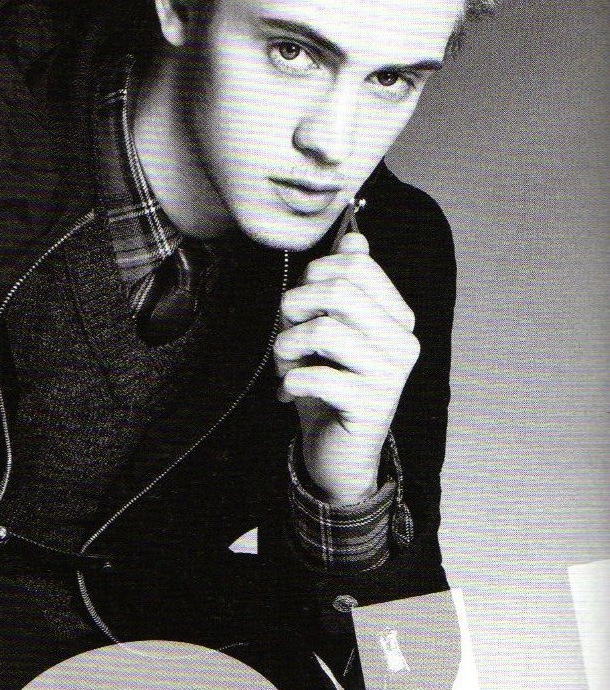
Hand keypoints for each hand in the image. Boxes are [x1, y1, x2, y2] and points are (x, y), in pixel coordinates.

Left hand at [274, 230, 416, 504]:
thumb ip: (343, 286)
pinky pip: (314, 375)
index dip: (313, 276)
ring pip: (324, 330)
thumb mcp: (331, 332)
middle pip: (338, 290)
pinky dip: (288, 383)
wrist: (337, 453)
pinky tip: (288, 394)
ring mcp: (392, 373)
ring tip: (286, 366)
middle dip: (295, 307)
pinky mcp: (370, 404)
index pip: (356, 263)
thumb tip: (356, 236)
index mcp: (398, 316)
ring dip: (288, 347)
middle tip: (287, 336)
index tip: (302, 308)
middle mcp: (404, 340)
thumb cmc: (330, 388)